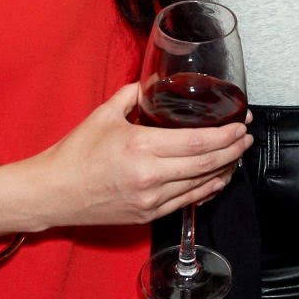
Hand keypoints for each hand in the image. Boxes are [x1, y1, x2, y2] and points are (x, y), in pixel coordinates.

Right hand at [26, 82, 253, 228]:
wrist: (52, 192)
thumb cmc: (75, 153)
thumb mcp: (104, 114)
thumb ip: (133, 95)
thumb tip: (153, 84)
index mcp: (141, 146)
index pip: (198, 141)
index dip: (225, 135)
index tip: (240, 126)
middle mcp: (150, 175)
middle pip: (206, 163)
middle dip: (233, 150)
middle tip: (246, 138)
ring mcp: (151, 199)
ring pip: (201, 184)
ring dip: (225, 169)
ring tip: (237, 155)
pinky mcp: (148, 214)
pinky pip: (187, 202)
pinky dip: (207, 189)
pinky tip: (218, 178)